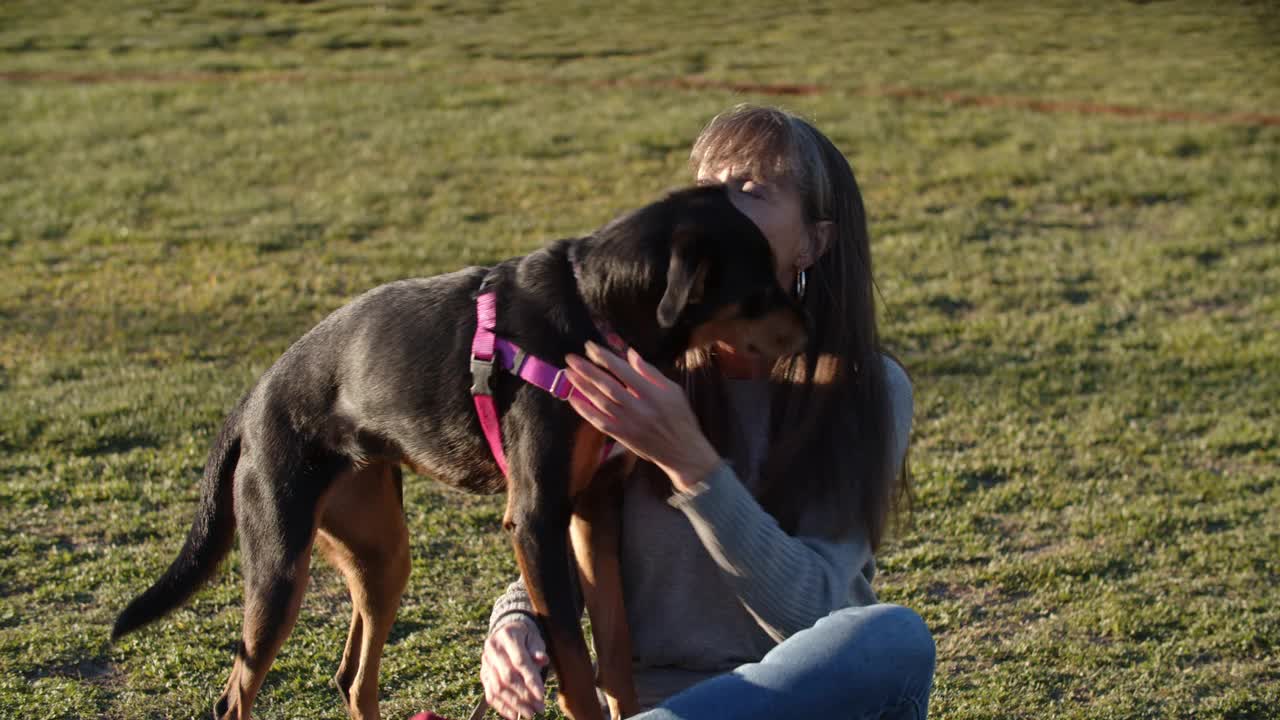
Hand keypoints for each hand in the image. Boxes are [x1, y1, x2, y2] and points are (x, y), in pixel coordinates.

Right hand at [480, 619, 548, 718]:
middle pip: (507, 677)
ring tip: (530, 714)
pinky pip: (490, 694)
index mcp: (507, 635)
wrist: (507, 631)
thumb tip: (543, 660)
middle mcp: (492, 648)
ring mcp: (485, 662)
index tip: (542, 696)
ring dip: (514, 704)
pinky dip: (502, 707)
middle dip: (525, 695)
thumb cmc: (526, 637)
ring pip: (497, 688)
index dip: (531, 680)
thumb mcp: (534, 637)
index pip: (519, 661)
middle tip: (539, 708)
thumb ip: (537, 649)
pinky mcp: (483, 674)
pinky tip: (514, 715)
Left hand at [565, 342, 720, 491]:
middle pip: (608, 385)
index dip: (605, 357)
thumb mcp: (673, 390)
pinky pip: (600, 422)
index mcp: (652, 393)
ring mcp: (628, 423)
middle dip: (587, 370)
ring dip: (583, 387)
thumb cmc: (680, 417)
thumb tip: (630, 354)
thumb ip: (650, 372)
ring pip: (601, 402)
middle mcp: (638, 407)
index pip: (623, 371)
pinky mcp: (622, 436)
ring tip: (568, 373)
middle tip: (571, 358)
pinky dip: (585, 410)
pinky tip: (573, 399)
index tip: (590, 346)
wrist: (682, 451)